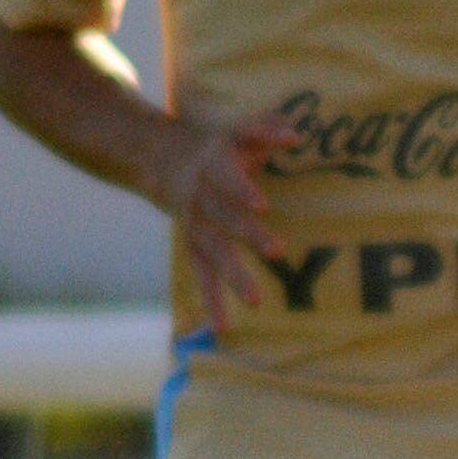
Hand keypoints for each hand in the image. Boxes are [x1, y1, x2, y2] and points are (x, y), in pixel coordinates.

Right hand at [148, 107, 292, 329]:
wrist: (163, 159)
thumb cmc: (219, 146)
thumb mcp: (238, 131)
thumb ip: (266, 129)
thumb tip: (294, 135)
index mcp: (213, 164)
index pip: (227, 177)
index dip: (242, 190)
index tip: (262, 205)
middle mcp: (201, 197)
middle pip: (225, 218)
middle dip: (249, 236)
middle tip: (278, 252)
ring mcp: (195, 225)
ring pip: (213, 251)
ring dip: (234, 275)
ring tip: (255, 301)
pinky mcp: (194, 246)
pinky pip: (202, 275)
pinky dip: (211, 302)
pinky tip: (223, 329)